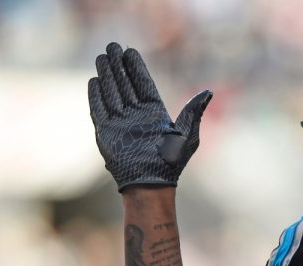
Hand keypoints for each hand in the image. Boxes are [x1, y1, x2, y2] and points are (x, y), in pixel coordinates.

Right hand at [88, 42, 212, 191]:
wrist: (151, 183)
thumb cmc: (172, 162)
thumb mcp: (188, 134)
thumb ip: (193, 111)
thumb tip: (208, 91)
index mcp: (155, 114)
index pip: (143, 85)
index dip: (136, 68)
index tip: (131, 51)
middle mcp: (136, 116)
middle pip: (125, 85)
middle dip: (119, 66)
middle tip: (112, 45)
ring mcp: (120, 123)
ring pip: (112, 93)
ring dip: (107, 75)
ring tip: (102, 57)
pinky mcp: (106, 133)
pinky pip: (99, 110)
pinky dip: (96, 96)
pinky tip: (94, 80)